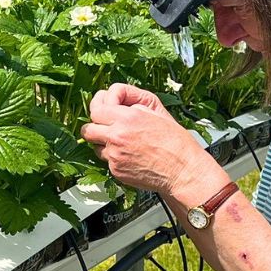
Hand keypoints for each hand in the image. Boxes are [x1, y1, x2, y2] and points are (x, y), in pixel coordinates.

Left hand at [81, 83, 211, 195]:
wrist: (183, 170)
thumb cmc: (175, 142)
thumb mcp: (157, 111)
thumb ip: (132, 102)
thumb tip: (115, 100)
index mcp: (127, 118)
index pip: (96, 108)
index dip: (99, 104)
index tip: (104, 104)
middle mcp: (117, 137)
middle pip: (87, 129)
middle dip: (95, 125)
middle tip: (104, 124)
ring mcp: (115, 156)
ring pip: (95, 146)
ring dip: (103, 142)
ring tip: (122, 141)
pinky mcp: (116, 170)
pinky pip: (106, 160)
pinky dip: (114, 157)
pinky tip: (130, 154)